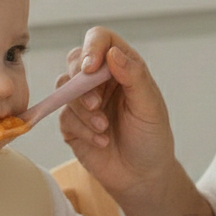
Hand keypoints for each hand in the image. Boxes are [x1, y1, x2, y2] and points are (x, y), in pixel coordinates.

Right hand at [59, 28, 176, 199]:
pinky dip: (82, 129)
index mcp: (123, 67)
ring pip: (64, 88)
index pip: (100, 39)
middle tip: (96, 105)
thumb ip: (134, 76)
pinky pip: (64, 116)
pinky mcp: (71, 123)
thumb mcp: (150, 107)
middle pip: (76, 60)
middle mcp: (100, 79)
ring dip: (83, 110)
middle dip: (82, 83)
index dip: (92, 47)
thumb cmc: (151, 138)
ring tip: (104, 128)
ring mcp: (83, 100)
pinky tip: (101, 141)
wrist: (141, 176)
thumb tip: (112, 52)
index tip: (91, 69)